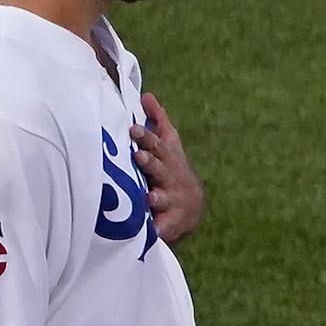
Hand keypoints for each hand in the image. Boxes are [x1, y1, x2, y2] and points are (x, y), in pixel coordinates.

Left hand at [132, 92, 205, 245]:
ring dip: (158, 196)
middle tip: (139, 156)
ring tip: (150, 196)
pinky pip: (164, 227)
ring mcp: (173, 201)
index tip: (133, 129)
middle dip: (151, 163)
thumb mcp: (169, 147)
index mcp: (170, 160)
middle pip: (162, 169)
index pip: (159, 145)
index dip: (148, 138)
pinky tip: (153, 231)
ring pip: (164, 197)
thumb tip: (146, 95)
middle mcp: (173, 179)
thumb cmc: (172, 172)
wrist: (191, 209)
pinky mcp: (171, 223)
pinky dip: (159, 229)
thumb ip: (158, 123)